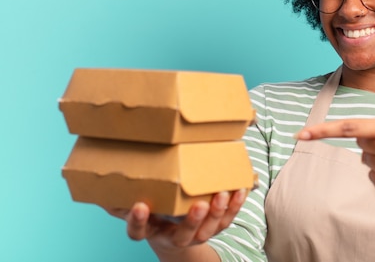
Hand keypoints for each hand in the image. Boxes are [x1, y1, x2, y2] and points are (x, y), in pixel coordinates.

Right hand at [106, 189, 246, 255]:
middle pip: (183, 235)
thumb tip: (91, 179)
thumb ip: (119, 198)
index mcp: (149, 231)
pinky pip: (227, 220)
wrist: (173, 235)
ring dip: (218, 213)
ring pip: (209, 230)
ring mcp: (196, 236)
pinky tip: (240, 190)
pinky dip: (235, 206)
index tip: (140, 205)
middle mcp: (173, 237)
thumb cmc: (153, 213)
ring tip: (223, 194)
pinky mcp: (214, 228)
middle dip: (192, 221)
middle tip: (199, 206)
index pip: (139, 231)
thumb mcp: (136, 207)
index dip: (138, 221)